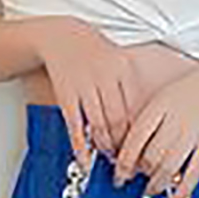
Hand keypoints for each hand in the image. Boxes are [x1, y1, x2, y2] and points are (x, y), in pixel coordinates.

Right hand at [30, 17, 149, 162]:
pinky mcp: (66, 95)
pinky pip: (75, 127)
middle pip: (118, 120)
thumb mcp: (116, 62)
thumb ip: (127, 88)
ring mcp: (84, 85)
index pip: (134, 109)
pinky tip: (85, 161)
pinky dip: (80, 147)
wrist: (60, 36)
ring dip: (104, 146)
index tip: (138, 146)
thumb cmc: (93, 53)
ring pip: (99, 125)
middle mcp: (104, 75)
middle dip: (121, 144)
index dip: (136, 132)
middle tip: (124, 157)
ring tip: (108, 155)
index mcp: (122, 67)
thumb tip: (139, 124)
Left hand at [113, 59, 198, 197]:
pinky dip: (183, 190)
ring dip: (156, 184)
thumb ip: (146, 121)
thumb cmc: (191, 91)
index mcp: (160, 105)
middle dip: (141, 172)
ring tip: (150, 190)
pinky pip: (194, 172)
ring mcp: (194, 132)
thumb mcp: (163, 97)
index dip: (123, 162)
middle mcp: (176, 119)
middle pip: (150, 156)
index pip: (135, 139)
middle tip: (136, 179)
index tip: (118, 176)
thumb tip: (129, 151)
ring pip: (169, 167)